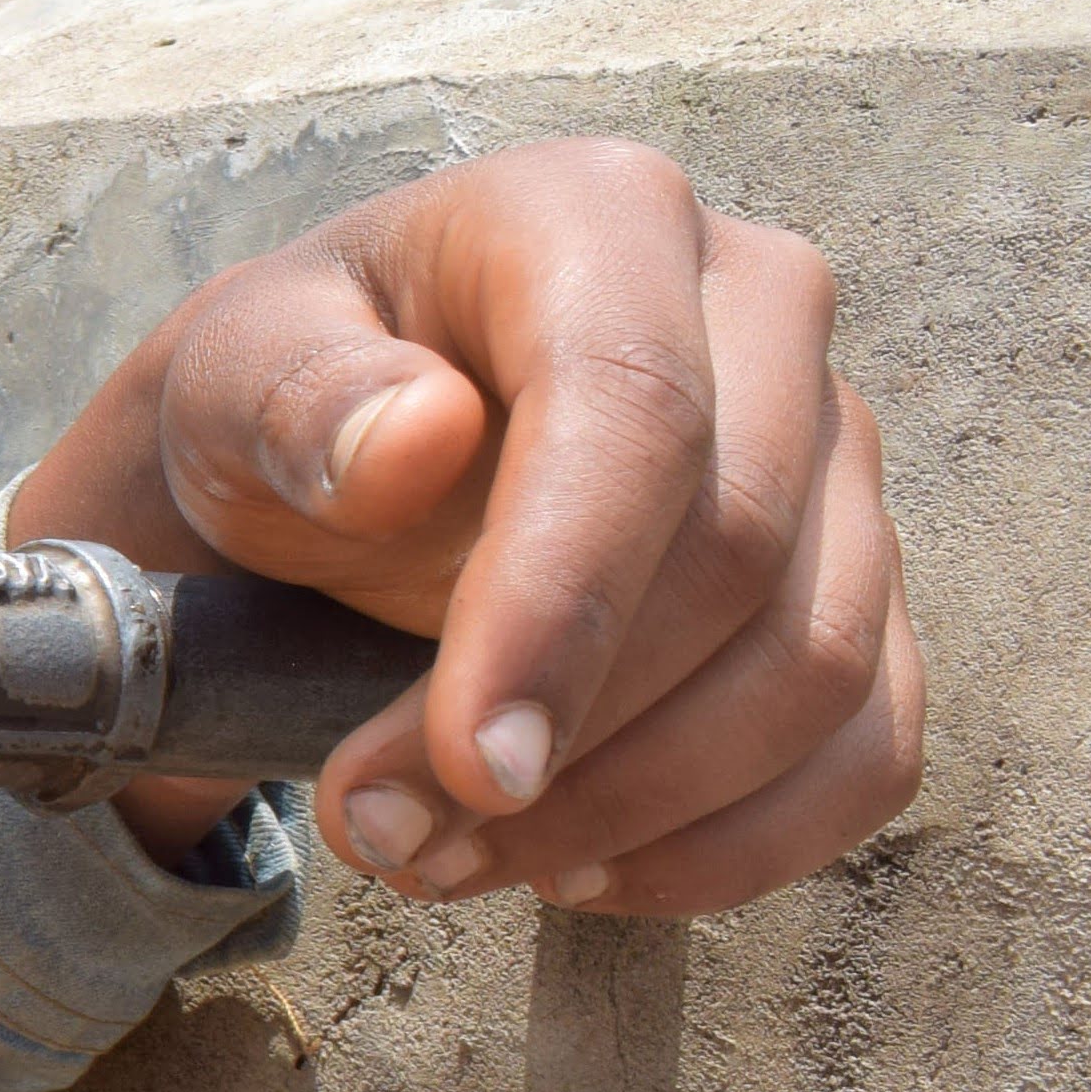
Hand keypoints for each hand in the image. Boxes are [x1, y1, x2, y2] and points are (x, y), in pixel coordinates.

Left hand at [0, 136, 919, 916]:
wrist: (318, 470)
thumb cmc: (275, 407)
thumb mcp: (225, 382)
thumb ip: (293, 400)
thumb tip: (413, 439)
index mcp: (597, 218)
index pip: (633, 410)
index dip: (564, 604)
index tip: (470, 760)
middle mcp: (759, 307)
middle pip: (738, 555)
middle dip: (569, 737)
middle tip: (390, 834)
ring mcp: (834, 448)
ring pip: (816, 669)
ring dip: (634, 808)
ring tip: (448, 861)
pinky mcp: (859, 581)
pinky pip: (866, 744)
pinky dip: (735, 841)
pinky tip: (580, 873)